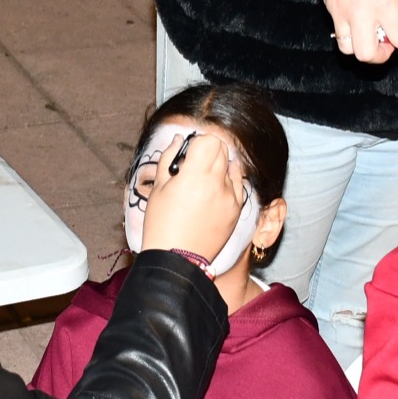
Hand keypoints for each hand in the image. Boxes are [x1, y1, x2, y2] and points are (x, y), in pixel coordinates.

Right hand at [141, 132, 245, 261]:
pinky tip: (216, 188)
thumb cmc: (161, 224)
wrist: (176, 258)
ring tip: (203, 182)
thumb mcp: (158, 188)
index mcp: (195, 175)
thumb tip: (179, 140)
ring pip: (231, 165)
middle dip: (208, 151)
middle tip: (194, 165)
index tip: (188, 153)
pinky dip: (229, 181)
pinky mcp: (237, 209)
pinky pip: (239, 184)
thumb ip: (169, 158)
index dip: (197, 143)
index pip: (208, 141)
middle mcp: (217, 183)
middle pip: (222, 149)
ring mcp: (230, 196)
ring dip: (219, 166)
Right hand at [313, 0, 397, 63]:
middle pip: (369, 54)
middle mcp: (362, 10)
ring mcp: (342, 12)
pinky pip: (339, 34)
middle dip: (381, 53)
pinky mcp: (331, 8)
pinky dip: (350, 34)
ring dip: (363, 46)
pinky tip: (358, 20)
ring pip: (350, 50)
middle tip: (386, 38)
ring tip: (370, 31)